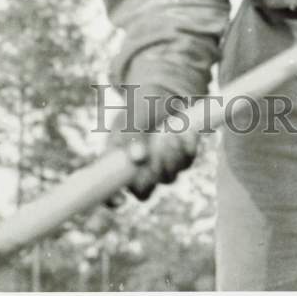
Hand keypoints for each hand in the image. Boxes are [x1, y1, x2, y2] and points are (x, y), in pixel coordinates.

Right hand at [106, 84, 198, 201]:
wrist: (163, 95)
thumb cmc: (140, 106)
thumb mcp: (133, 116)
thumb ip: (132, 135)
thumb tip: (138, 158)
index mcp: (117, 162)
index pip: (109, 193)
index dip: (111, 201)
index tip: (120, 200)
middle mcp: (138, 171)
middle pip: (144, 192)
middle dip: (153, 172)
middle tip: (159, 145)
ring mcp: (160, 169)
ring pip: (169, 178)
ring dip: (172, 155)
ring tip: (170, 131)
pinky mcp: (180, 161)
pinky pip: (187, 162)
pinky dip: (187, 145)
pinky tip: (183, 128)